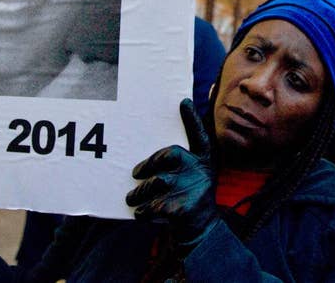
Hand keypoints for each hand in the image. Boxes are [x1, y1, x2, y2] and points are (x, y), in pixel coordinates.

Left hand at [125, 99, 218, 248]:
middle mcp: (201, 172)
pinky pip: (154, 205)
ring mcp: (194, 190)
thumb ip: (180, 164)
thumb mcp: (192, 178)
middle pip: (169, 156)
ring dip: (139, 192)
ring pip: (156, 182)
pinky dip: (143, 210)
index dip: (192, 119)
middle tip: (135, 173)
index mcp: (203, 162)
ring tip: (131, 198)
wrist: (202, 233)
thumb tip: (150, 156)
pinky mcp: (184, 209)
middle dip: (148, 164)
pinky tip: (140, 214)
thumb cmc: (188, 199)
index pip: (200, 136)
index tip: (183, 101)